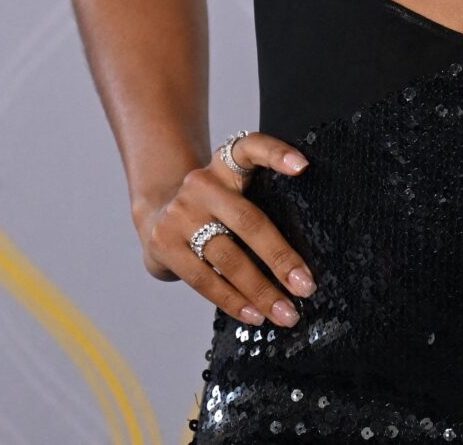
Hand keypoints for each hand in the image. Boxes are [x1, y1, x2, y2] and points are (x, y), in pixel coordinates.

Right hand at [136, 131, 317, 326]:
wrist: (156, 212)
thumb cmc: (213, 209)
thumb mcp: (232, 191)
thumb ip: (258, 203)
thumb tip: (302, 259)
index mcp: (225, 164)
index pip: (251, 147)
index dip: (277, 153)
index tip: (303, 166)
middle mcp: (201, 183)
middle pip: (248, 221)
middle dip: (280, 258)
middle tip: (306, 287)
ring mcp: (180, 213)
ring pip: (227, 257)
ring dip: (260, 290)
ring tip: (285, 313)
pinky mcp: (164, 243)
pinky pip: (203, 278)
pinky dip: (232, 300)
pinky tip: (253, 314)